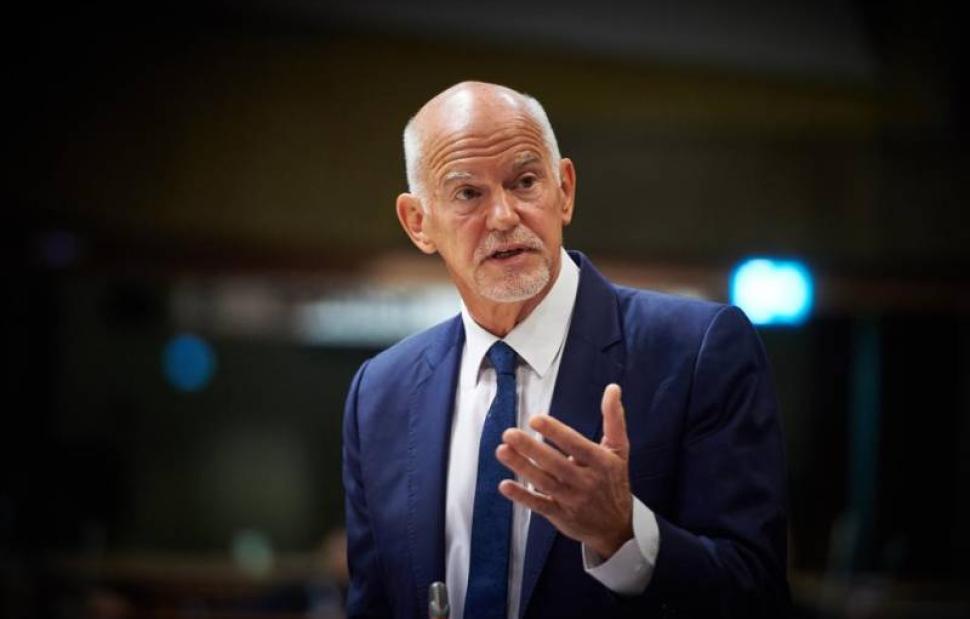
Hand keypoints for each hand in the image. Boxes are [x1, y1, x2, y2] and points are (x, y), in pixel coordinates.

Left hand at [496, 383, 633, 557]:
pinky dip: (522, 496)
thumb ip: (614, 419)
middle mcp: (586, 482)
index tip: (535, 419)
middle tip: (509, 434)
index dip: (556, 432)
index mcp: (601, 462)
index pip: (576, 445)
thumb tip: (612, 388)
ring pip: (544, 483)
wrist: (616, 527)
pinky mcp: (560, 516)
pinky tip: (505, 485)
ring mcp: (572, 500)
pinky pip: (539, 505)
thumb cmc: (614, 482)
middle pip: (556, 464)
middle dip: (531, 449)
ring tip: (502, 451)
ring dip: (521, 467)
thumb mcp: (619, 451)